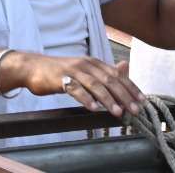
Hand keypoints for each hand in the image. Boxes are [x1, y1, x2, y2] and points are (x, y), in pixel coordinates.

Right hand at [15, 52, 142, 117]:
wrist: (32, 67)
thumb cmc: (60, 72)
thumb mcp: (84, 69)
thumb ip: (104, 71)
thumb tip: (125, 67)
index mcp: (93, 62)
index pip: (116, 75)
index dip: (130, 87)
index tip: (142, 101)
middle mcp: (85, 64)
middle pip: (109, 80)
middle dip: (124, 95)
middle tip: (134, 110)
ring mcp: (72, 71)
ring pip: (94, 85)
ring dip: (108, 99)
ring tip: (118, 112)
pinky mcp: (60, 79)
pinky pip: (75, 89)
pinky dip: (85, 98)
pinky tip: (93, 108)